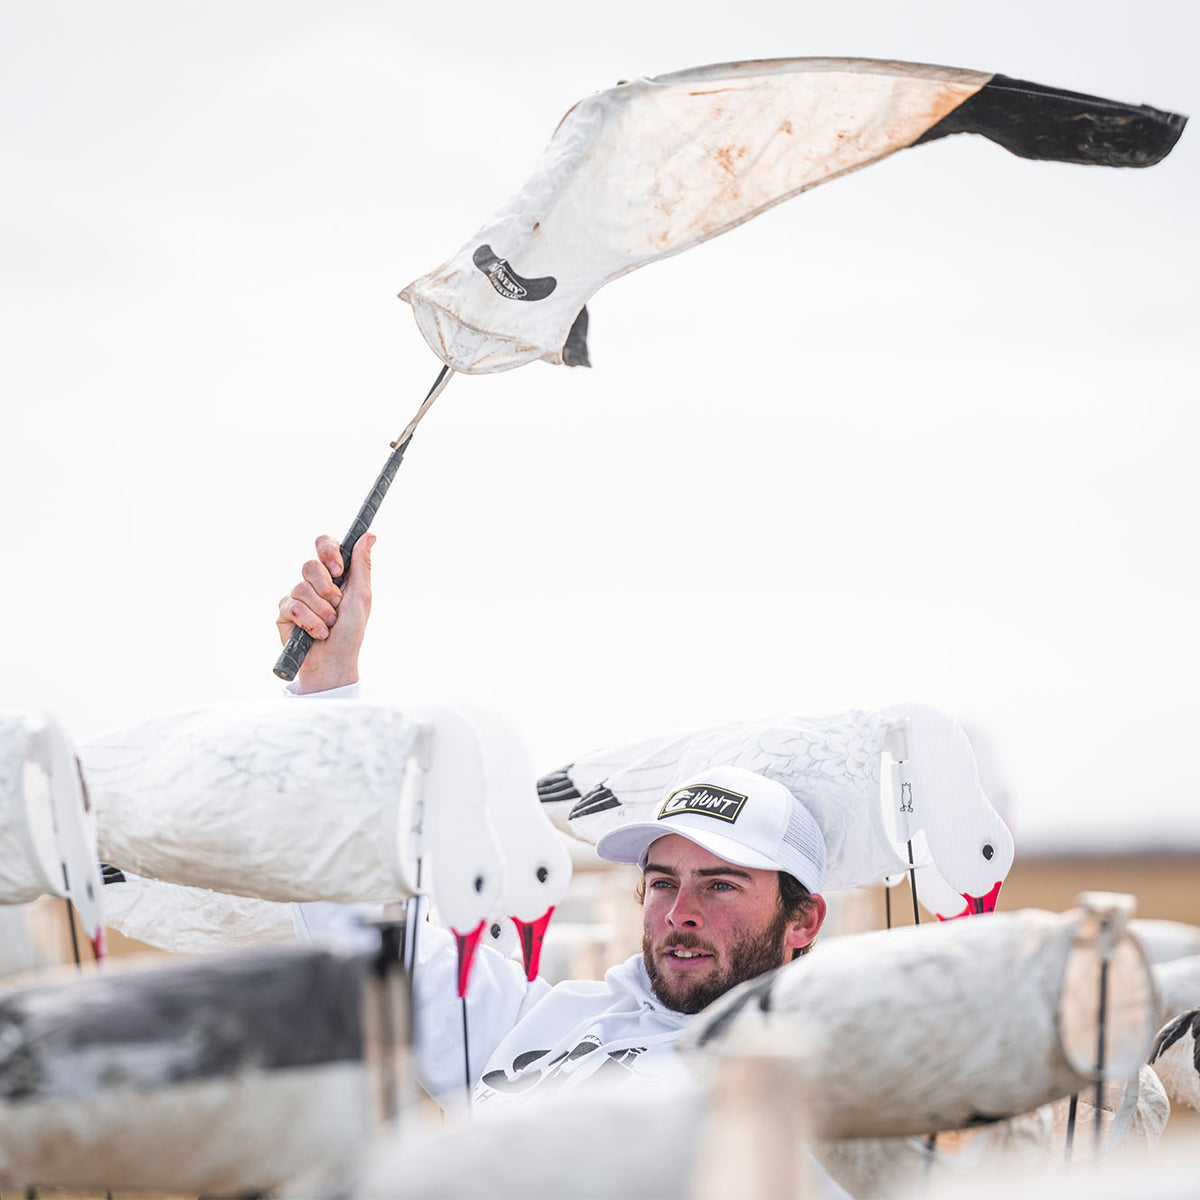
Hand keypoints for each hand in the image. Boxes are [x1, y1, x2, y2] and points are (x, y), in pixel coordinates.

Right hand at [276, 533, 374, 693]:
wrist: (335, 661)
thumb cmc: (350, 631)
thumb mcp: (361, 596)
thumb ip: (361, 565)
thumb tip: (368, 535)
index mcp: (332, 574)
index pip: (323, 544)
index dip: (328, 552)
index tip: (338, 569)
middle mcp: (312, 582)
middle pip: (308, 565)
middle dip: (326, 588)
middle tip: (337, 604)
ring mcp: (296, 596)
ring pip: (302, 588)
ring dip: (322, 611)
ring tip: (329, 624)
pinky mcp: (284, 613)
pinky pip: (294, 607)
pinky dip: (311, 622)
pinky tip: (317, 633)